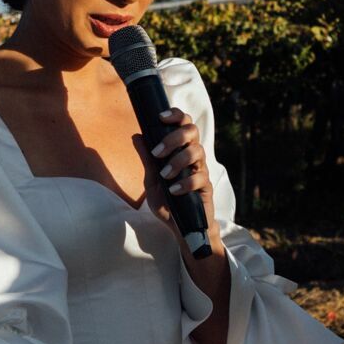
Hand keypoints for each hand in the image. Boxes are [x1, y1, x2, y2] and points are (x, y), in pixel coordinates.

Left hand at [148, 109, 220, 245]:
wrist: (180, 227)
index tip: (160, 118)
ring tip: (165, 175)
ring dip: (178, 160)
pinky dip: (185, 183)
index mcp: (180, 150)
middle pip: (192, 131)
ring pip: (197, 151)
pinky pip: (200, 177)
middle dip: (174, 137)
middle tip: (158, 152)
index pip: (184, 123)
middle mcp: (193, 156)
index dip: (175, 115)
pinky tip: (174, 190)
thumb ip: (147, 159)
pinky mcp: (206, 187)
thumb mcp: (151, 181)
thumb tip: (137, 135)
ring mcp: (201, 170)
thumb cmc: (168, 202)